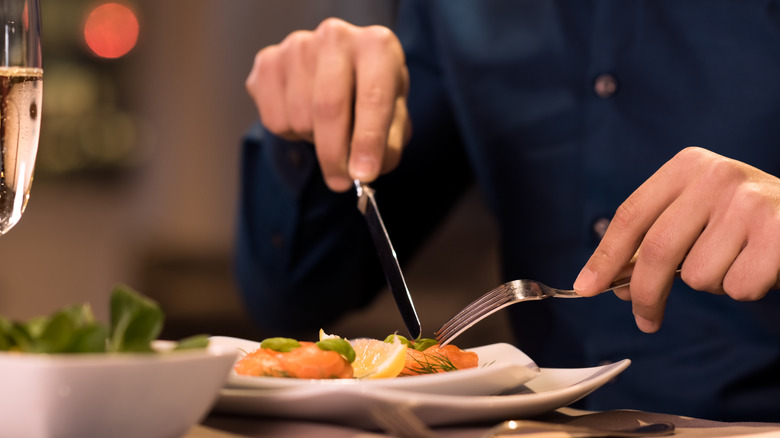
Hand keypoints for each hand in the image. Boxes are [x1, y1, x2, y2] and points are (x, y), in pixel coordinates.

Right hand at [246, 18, 410, 191]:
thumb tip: (363, 172)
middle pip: (328, 108)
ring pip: (299, 118)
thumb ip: (386, 147)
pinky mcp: (268, 62)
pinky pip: (274, 119)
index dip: (368, 141)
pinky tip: (305, 117)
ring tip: (328, 130)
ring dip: (314, 141)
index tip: (364, 174)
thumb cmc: (372, 95)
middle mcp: (336, 37)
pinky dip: (291, 134)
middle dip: (334, 155)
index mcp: (377, 46)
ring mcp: (297, 46)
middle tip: (341, 182)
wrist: (341, 70)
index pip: (372, 98)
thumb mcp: (394, 118)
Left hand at [574, 147, 779, 331]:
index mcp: (687, 166)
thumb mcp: (699, 215)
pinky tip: (762, 266)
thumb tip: (613, 283)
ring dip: (714, 284)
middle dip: (646, 293)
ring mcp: (750, 202)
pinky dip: (746, 289)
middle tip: (645, 319)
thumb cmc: (748, 222)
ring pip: (699, 275)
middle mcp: (716, 176)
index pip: (631, 216)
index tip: (586, 287)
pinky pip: (737, 287)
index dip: (605, 257)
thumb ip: (657, 241)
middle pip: (657, 249)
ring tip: (737, 261)